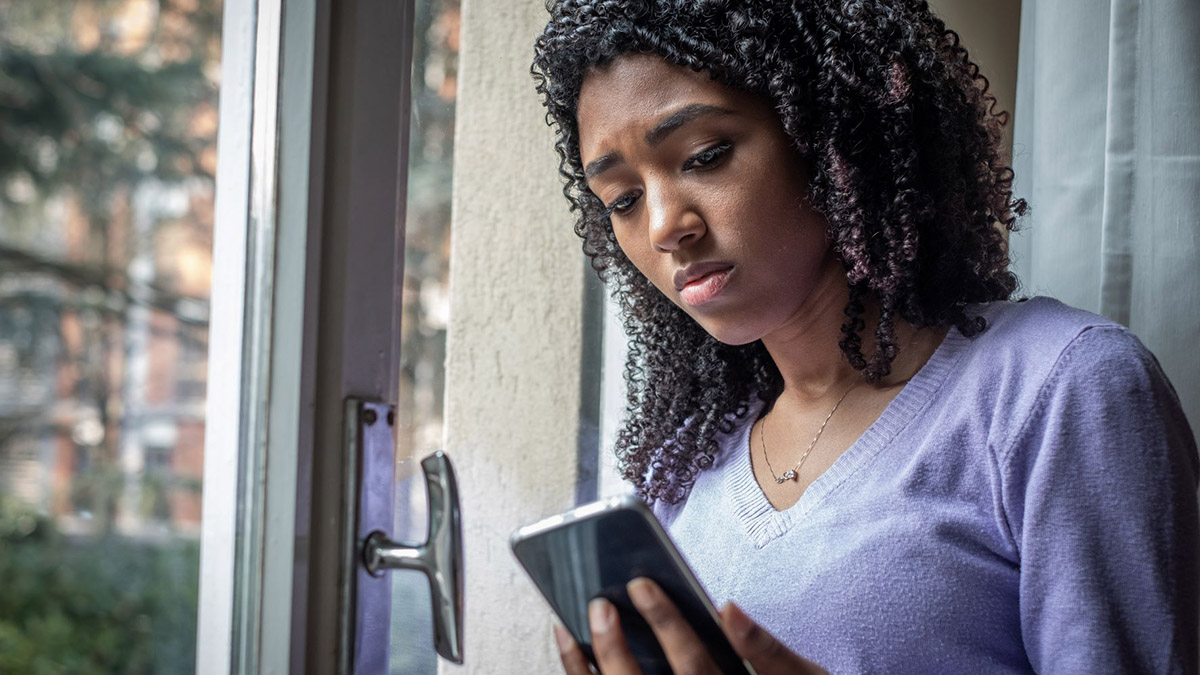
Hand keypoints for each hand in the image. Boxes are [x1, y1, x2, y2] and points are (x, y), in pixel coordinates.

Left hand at [553, 578, 827, 673]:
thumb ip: (766, 648)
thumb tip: (726, 609)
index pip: (694, 665)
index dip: (667, 626)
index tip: (642, 584)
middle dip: (615, 647)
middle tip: (600, 601)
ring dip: (587, 666)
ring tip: (571, 622)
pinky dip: (582, 673)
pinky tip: (572, 643)